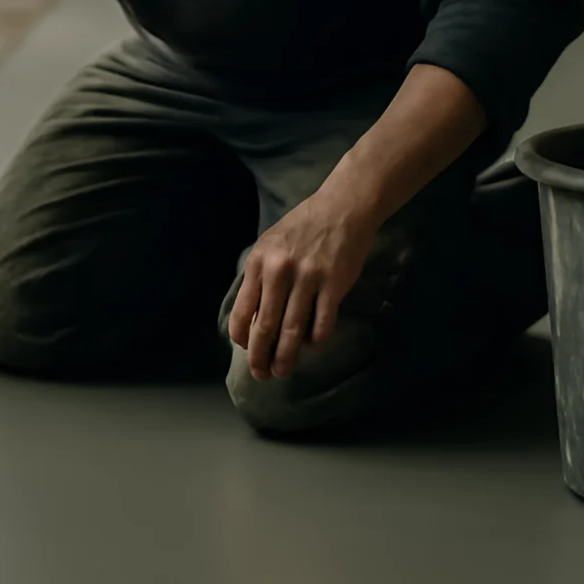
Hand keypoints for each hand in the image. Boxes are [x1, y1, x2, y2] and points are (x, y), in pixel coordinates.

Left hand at [227, 191, 377, 380]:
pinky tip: (312, 345)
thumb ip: (259, 278)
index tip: (246, 350)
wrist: (342, 208)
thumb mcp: (269, 246)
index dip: (242, 338)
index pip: (241, 312)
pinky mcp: (334, 285)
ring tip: (284, 371)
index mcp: (258, 263)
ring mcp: (307, 278)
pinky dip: (315, 340)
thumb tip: (251, 318)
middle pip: (264, 327)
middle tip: (262, 375)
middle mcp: (279, 272)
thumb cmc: (302, 228)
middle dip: (260, 357)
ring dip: (286, 357)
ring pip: (292, 331)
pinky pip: (322, 324)